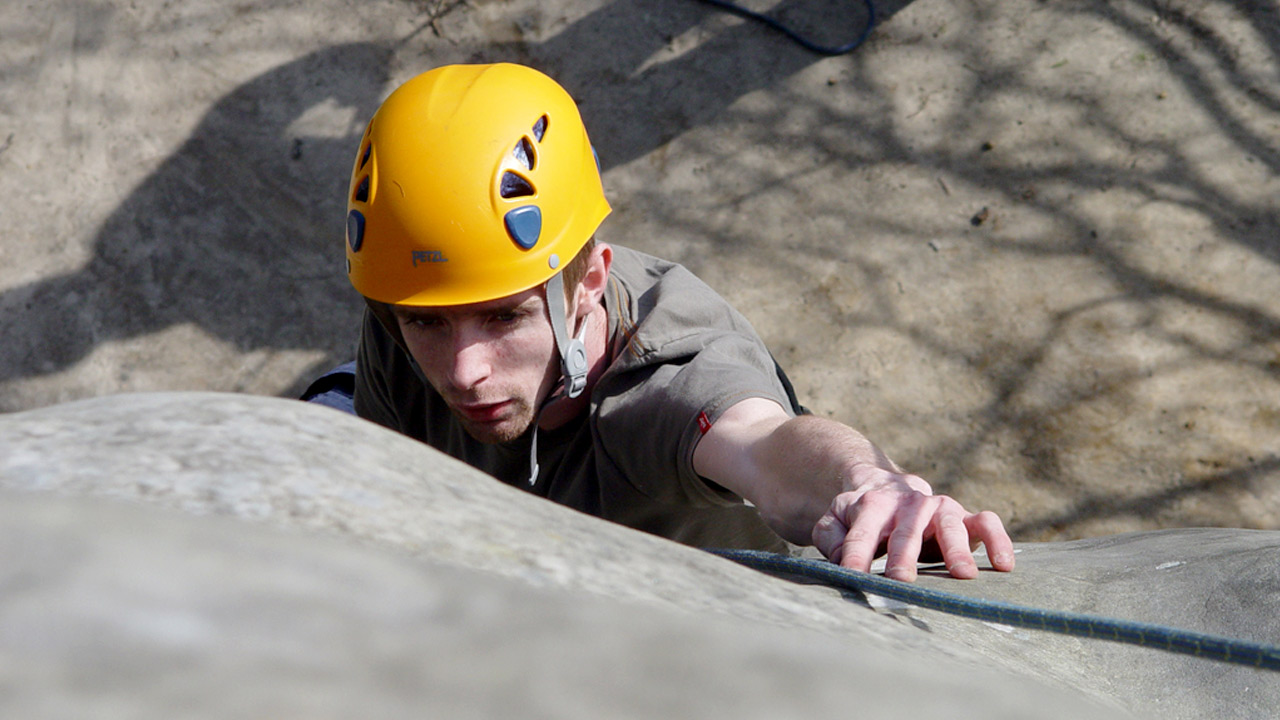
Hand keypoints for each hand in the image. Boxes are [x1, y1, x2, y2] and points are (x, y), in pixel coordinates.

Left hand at [810, 465, 1014, 580]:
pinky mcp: (965, 517)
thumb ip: (831, 537)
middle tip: (901, 580)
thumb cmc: (860, 515)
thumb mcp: (836, 520)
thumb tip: (840, 560)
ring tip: (963, 575)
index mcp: (872, 504)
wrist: (887, 488)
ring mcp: (939, 509)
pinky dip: (998, 540)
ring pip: (949, 522)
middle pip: (906, 528)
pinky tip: (1003, 565)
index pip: (862, 532)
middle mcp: (909, 504)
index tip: (852, 576)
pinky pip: (986, 522)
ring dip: (956, 548)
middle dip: (903, 554)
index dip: (856, 554)